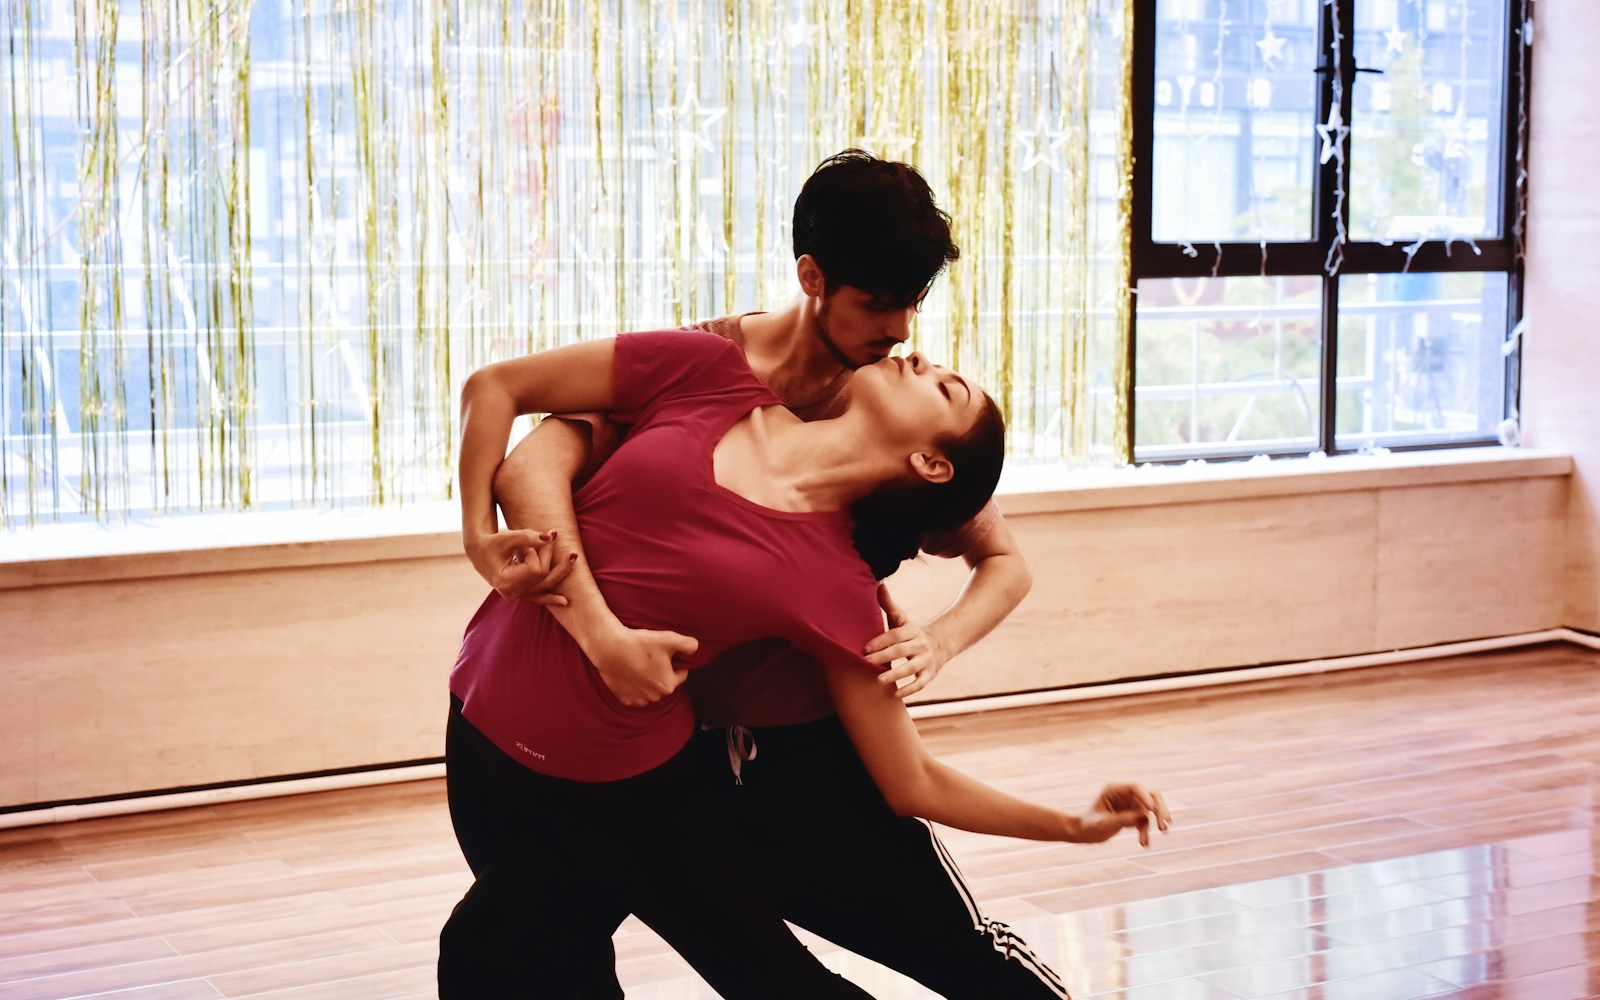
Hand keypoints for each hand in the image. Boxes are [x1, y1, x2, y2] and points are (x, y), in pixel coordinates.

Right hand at [465, 529, 575, 604]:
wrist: (480, 552)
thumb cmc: (492, 543)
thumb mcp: (508, 538)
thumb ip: (528, 537)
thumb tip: (551, 536)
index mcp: (505, 583)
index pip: (534, 570)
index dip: (534, 553)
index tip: (524, 544)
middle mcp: (512, 593)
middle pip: (542, 577)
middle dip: (548, 555)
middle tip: (553, 534)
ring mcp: (517, 595)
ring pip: (545, 586)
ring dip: (561, 572)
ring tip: (574, 557)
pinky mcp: (522, 594)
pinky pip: (539, 597)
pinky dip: (551, 597)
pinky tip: (565, 601)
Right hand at [588, 624, 699, 706]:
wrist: (609, 648)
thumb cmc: (640, 644)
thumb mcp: (669, 639)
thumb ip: (688, 644)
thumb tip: (695, 648)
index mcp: (668, 685)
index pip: (681, 674)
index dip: (675, 662)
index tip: (664, 654)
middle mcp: (655, 696)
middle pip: (664, 683)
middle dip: (661, 672)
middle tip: (651, 657)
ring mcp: (638, 699)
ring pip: (650, 690)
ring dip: (648, 680)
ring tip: (639, 664)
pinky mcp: (624, 699)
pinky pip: (635, 694)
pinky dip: (634, 686)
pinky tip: (630, 673)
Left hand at [865, 583, 950, 698]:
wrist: (939, 645)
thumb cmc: (910, 633)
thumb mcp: (901, 619)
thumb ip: (888, 604)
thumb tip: (878, 584)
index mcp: (910, 631)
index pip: (895, 635)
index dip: (880, 641)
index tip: (864, 648)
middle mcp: (919, 645)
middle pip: (901, 650)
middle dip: (883, 656)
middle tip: (866, 661)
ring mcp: (925, 661)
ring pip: (911, 668)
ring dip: (896, 674)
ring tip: (879, 680)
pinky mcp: (929, 675)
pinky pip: (920, 684)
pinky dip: (909, 690)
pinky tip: (896, 695)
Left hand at [1074, 783, 1171, 846]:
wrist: (1084, 833)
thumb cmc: (1088, 826)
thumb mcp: (1103, 823)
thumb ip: (1121, 819)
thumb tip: (1142, 817)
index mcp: (1114, 790)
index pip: (1136, 788)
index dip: (1146, 797)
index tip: (1152, 810)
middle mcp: (1125, 795)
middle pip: (1150, 795)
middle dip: (1160, 808)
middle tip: (1164, 823)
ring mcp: (1130, 804)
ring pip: (1152, 808)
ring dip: (1159, 819)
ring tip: (1164, 831)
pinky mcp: (1133, 815)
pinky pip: (1146, 822)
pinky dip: (1147, 832)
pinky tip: (1144, 844)